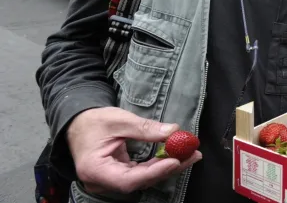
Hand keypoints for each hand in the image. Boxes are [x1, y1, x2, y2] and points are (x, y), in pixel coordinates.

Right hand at [67, 107, 201, 193]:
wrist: (78, 123)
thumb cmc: (93, 121)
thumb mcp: (118, 120)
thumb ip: (145, 128)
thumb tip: (172, 131)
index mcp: (95, 170)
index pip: (128, 179)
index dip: (153, 172)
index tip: (175, 160)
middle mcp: (102, 181)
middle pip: (139, 181)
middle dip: (168, 168)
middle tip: (192, 155)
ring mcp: (110, 180)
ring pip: (143, 179)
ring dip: (168, 167)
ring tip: (190, 154)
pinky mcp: (118, 175)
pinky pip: (141, 174)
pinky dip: (159, 165)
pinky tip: (176, 156)